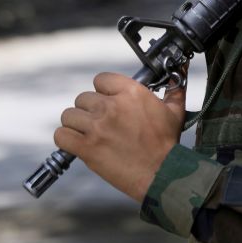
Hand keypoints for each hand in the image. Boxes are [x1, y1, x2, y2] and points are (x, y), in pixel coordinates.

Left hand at [55, 71, 186, 201]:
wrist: (161, 174)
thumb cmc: (167, 144)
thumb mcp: (174, 111)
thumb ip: (173, 88)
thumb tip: (180, 69)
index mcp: (130, 92)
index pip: (101, 79)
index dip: (103, 90)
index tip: (108, 101)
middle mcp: (111, 106)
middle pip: (83, 98)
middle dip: (90, 109)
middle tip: (101, 123)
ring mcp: (96, 127)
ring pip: (69, 115)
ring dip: (76, 124)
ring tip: (88, 133)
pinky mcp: (86, 148)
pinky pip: (62, 135)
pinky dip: (66, 139)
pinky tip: (77, 143)